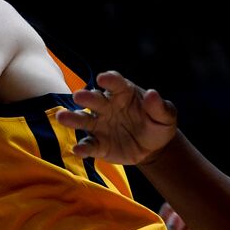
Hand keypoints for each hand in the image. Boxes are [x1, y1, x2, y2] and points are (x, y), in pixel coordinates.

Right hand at [54, 70, 177, 164]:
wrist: (153, 148)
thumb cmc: (158, 125)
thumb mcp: (166, 116)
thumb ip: (159, 106)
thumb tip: (153, 94)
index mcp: (123, 93)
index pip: (115, 82)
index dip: (109, 80)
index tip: (103, 78)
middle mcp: (107, 106)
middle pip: (94, 99)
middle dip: (86, 97)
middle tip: (79, 96)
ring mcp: (100, 125)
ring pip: (83, 119)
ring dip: (72, 118)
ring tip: (62, 118)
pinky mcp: (98, 144)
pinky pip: (88, 145)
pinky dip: (83, 148)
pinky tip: (78, 150)